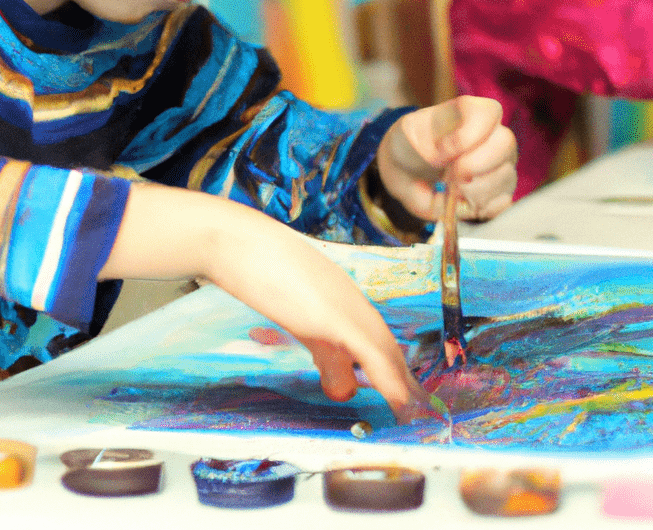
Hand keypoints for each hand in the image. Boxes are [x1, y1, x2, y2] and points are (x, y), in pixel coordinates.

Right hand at [102, 184, 432, 420]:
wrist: (235, 240)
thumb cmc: (255, 266)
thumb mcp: (294, 313)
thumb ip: (319, 346)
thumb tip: (339, 382)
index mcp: (341, 294)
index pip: (376, 334)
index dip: (391, 365)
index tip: (404, 391)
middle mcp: (349, 297)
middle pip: (387, 344)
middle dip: (403, 379)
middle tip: (417, 410)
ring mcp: (343, 304)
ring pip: (384, 349)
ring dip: (402, 384)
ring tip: (415, 413)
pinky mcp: (331, 315)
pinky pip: (368, 351)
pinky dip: (387, 377)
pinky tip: (399, 399)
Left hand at [375, 96, 516, 221]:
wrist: (406, 174)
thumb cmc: (411, 146)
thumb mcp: (408, 131)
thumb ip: (429, 138)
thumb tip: (452, 160)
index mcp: (473, 113)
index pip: (489, 113)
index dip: (466, 136)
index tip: (441, 151)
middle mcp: (494, 136)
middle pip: (506, 144)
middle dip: (474, 164)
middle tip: (449, 174)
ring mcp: (502, 166)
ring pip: (506, 176)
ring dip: (472, 189)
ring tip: (451, 188)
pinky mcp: (501, 194)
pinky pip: (502, 203)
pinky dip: (479, 207)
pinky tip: (462, 201)